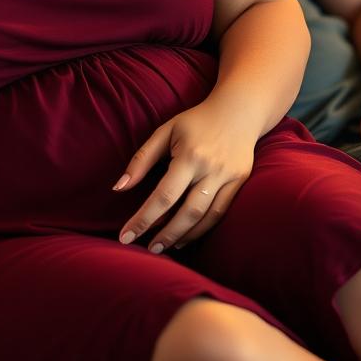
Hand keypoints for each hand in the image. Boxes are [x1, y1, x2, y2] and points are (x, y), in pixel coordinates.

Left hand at [113, 103, 254, 252]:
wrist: (239, 110)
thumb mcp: (165, 132)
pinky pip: (221, 213)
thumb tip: (118, 188)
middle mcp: (211, 169)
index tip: (125, 236)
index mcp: (189, 155)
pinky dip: (202, 228)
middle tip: (147, 250)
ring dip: (183, 236)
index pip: (163, 195)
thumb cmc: (195, 122)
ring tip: (163, 246)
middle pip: (187, 212)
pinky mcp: (241, 183)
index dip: (143, 218)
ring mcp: (229, 177)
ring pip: (206, 217)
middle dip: (164, 234)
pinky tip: (185, 236)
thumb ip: (141, 160)